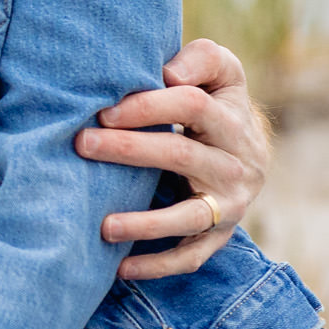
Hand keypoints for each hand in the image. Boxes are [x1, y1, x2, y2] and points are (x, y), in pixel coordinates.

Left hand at [75, 38, 270, 278]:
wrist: (247, 149)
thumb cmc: (214, 99)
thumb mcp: (219, 70)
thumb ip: (200, 60)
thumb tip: (168, 74)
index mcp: (233, 120)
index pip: (192, 106)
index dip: (147, 105)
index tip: (104, 109)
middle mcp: (238, 165)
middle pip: (181, 156)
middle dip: (128, 150)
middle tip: (81, 144)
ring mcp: (229, 205)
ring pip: (188, 216)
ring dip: (144, 222)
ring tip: (102, 225)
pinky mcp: (218, 236)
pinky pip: (190, 257)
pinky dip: (157, 266)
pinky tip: (119, 268)